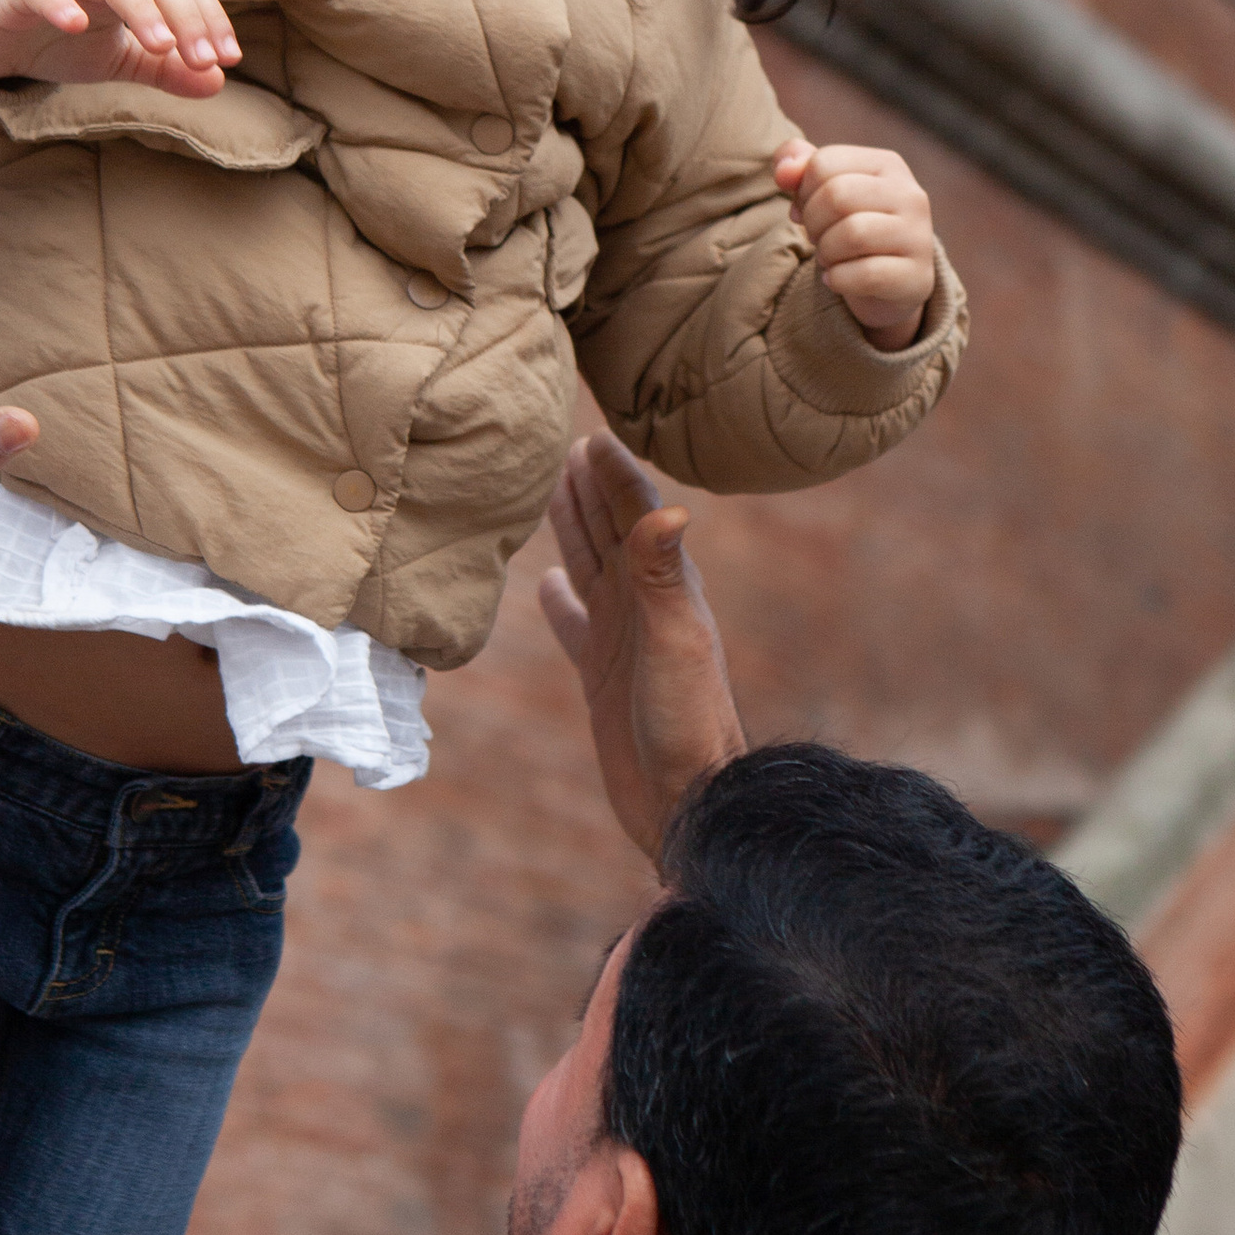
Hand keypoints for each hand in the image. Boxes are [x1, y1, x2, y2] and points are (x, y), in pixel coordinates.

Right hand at [0, 0, 240, 102]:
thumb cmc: (58, 40)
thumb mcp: (119, 60)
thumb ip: (165, 68)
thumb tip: (217, 82)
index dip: (209, 17)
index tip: (228, 58)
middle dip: (187, 16)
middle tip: (205, 59)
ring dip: (142, 8)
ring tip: (161, 45)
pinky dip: (62, 3)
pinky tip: (77, 26)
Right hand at [538, 432, 746, 863]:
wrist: (688, 800)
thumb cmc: (687, 722)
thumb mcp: (675, 641)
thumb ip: (662, 576)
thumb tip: (670, 507)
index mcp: (664, 588)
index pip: (636, 513)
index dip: (614, 474)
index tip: (590, 434)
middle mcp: (644, 605)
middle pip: (611, 530)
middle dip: (591, 487)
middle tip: (565, 445)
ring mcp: (622, 639)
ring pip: (591, 567)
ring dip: (574, 528)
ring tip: (553, 491)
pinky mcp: (602, 674)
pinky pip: (574, 623)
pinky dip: (559, 599)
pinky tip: (546, 583)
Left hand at [775, 135, 934, 351]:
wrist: (887, 284)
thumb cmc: (849, 227)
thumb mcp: (824, 190)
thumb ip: (799, 166)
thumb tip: (784, 171)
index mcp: (887, 165)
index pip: (825, 163)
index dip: (802, 191)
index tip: (805, 209)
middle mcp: (910, 195)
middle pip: (837, 195)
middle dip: (812, 222)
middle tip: (816, 237)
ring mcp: (919, 237)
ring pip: (853, 234)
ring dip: (825, 252)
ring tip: (828, 257)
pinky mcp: (918, 276)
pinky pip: (866, 275)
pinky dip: (838, 279)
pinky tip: (836, 279)